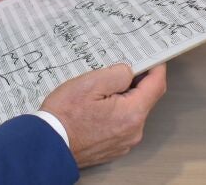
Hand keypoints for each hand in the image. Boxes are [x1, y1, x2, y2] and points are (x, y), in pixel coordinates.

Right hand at [41, 63, 166, 167]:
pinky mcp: (115, 147)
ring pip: (132, 111)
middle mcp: (133, 131)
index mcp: (132, 113)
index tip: (153, 58)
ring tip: (98, 93)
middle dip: (134, 83)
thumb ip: (117, 74)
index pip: (157, 85)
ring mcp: (124, 142)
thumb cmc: (65, 116)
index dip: (156, 68)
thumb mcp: (90, 83)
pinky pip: (122, 124)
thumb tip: (129, 72)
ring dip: (122, 98)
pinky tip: (96, 108)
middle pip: (144, 99)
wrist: (48, 146)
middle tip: (114, 71)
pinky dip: (115, 113)